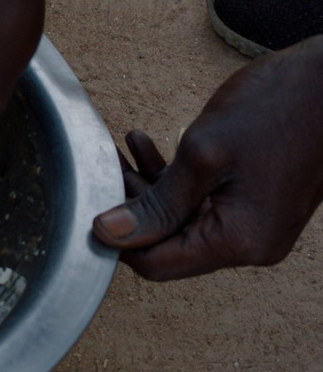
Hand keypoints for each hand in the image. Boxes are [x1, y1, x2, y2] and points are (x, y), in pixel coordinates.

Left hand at [93, 37, 322, 280]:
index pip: (156, 264)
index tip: (91, 202)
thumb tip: (107, 234)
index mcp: (240, 242)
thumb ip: (155, 202)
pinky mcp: (254, 204)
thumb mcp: (204, 153)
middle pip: (167, 245)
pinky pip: (201, 203)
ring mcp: (255, 226)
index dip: (119, 239)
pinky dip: (172, 179)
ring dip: (146, 189)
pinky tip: (144, 144)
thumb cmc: (280, 107)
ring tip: (120, 151)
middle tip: (102, 168)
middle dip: (130, 209)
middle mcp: (250, 245)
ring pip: (180, 221)